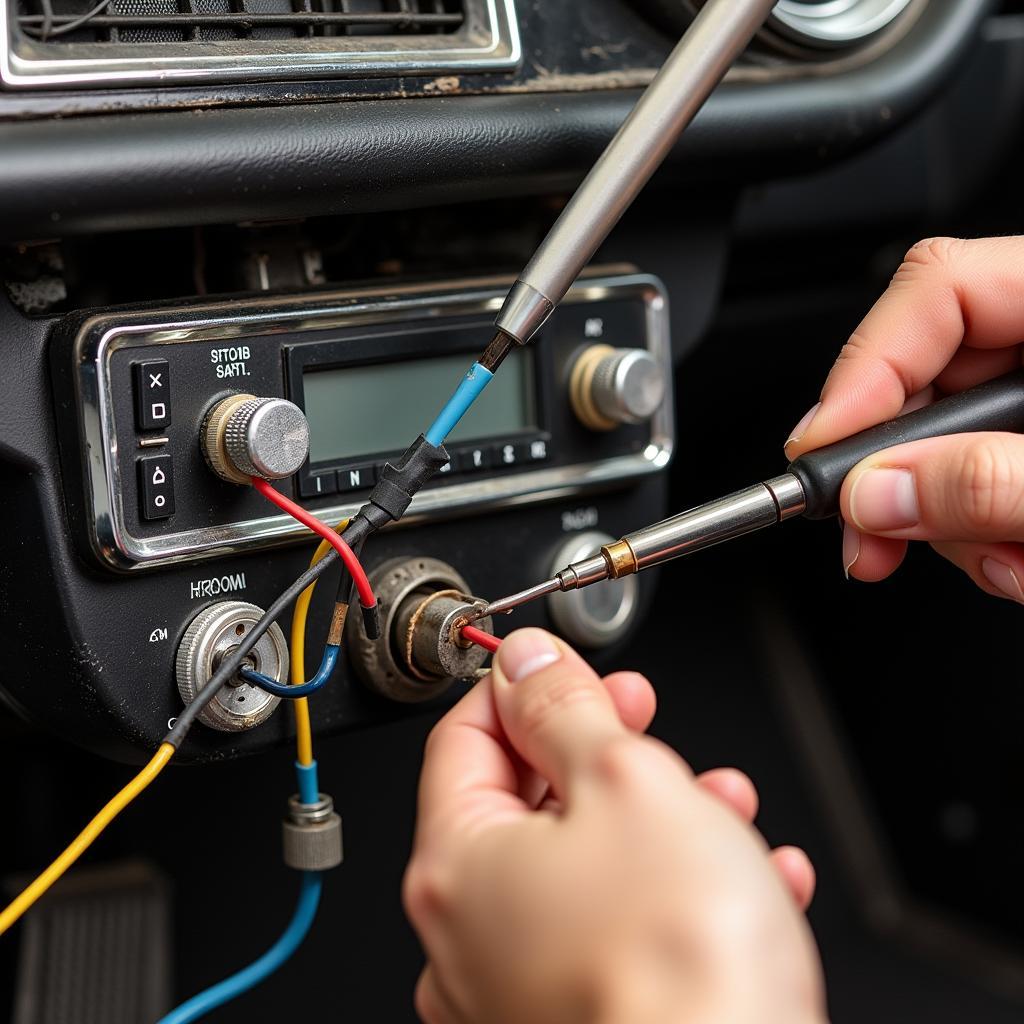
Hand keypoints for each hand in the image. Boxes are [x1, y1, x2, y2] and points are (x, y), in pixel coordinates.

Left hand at [403, 628, 824, 1023]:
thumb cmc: (676, 962)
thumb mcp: (622, 779)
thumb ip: (565, 707)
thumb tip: (527, 662)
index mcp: (457, 868)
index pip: (464, 741)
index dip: (518, 687)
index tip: (562, 665)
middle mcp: (472, 941)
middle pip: (526, 804)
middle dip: (598, 750)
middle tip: (640, 718)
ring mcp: (523, 993)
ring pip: (586, 867)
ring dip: (655, 818)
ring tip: (718, 798)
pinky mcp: (583, 1022)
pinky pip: (624, 933)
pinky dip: (677, 892)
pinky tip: (745, 875)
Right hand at [785, 235, 1023, 600]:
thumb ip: (991, 482)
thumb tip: (876, 493)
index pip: (936, 288)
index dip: (862, 369)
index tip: (818, 452)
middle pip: (927, 375)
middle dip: (897, 474)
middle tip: (871, 539)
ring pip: (947, 440)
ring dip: (950, 520)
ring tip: (1004, 564)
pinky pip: (980, 473)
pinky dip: (982, 529)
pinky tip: (1015, 557)